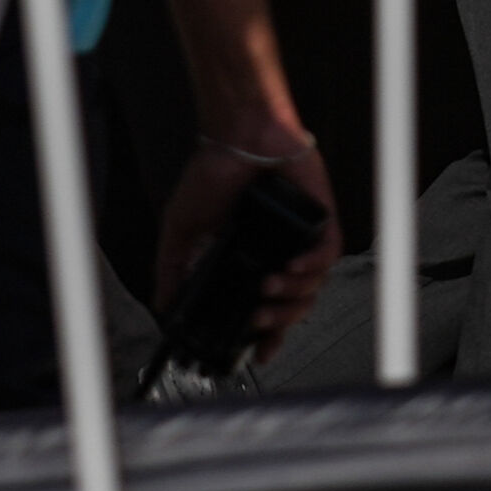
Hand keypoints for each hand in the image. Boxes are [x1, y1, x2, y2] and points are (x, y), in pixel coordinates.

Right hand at [153, 123, 343, 360]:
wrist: (237, 137)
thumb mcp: (183, 230)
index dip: (268, 335)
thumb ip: (173, 268)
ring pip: (314, 285)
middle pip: (295, 306)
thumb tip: (163, 305)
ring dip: (294, 296)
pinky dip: (313, 266)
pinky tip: (291, 268)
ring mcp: (302, 238)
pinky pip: (328, 253)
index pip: (269, 309)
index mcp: (253, 261)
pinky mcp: (321, 218)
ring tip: (268, 290)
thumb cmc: (214, 175)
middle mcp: (281, 253)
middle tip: (257, 321)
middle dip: (280, 321)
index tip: (259, 353)